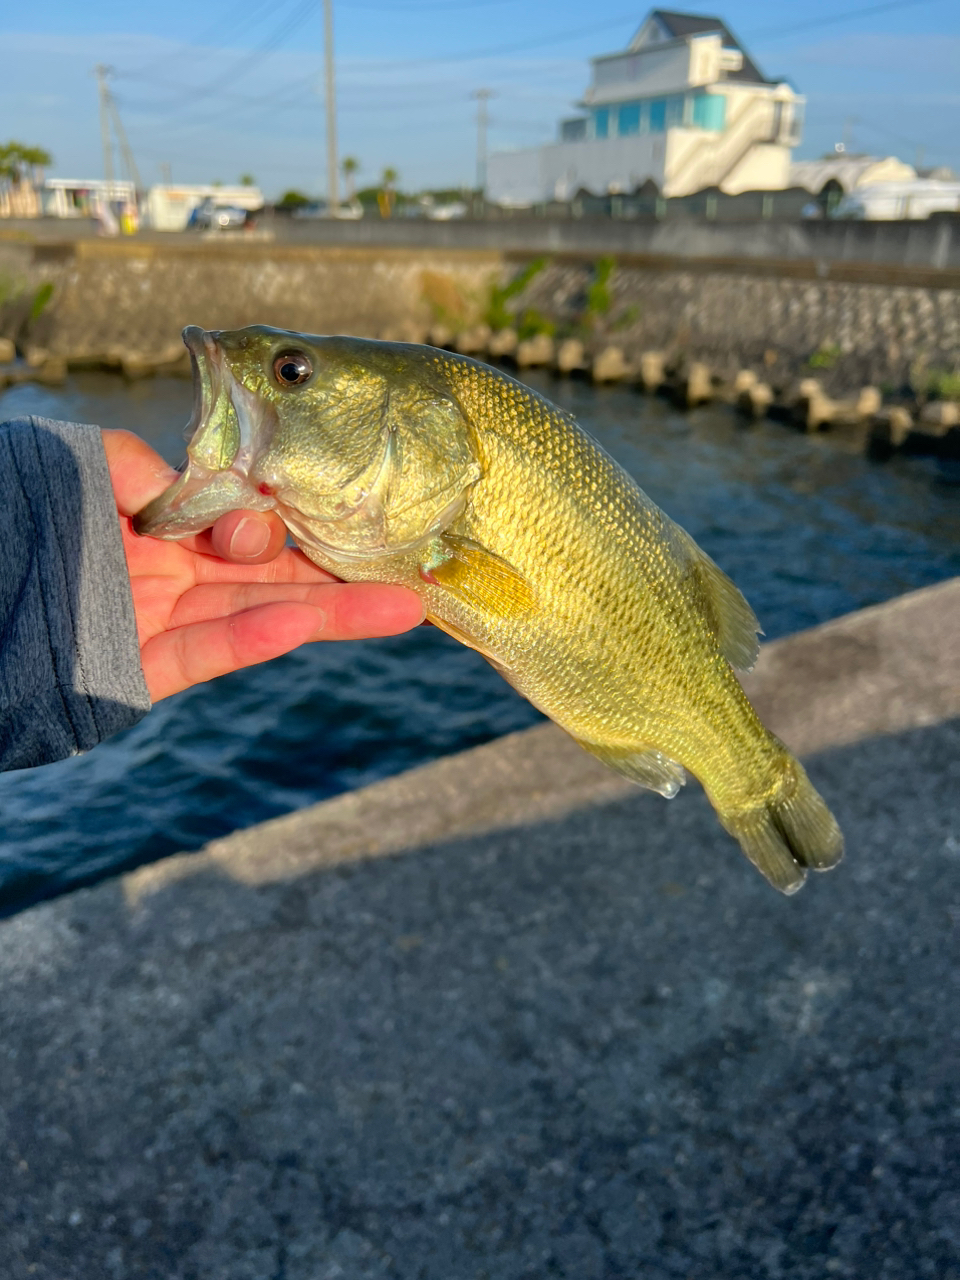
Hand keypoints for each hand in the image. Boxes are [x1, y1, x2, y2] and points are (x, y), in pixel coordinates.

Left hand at [104, 430, 424, 701]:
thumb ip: (135, 460)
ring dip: (327, 613)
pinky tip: (300, 624)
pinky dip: (249, 641)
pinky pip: (201, 655)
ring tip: (401, 609)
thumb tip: (210, 485)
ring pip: (257, 618)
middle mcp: (178, 577)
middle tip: (419, 578)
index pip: (255, 524)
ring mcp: (161, 626)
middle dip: (347, 579)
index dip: (304, 519)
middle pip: (276, 579)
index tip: (346, 507)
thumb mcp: (76, 463)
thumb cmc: (12, 509)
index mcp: (171, 528)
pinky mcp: (136, 672)